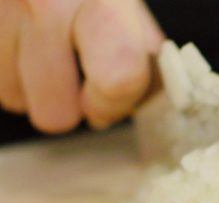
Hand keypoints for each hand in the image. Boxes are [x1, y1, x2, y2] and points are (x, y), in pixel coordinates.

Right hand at [0, 0, 162, 132]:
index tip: (108, 97)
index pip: (119, 78)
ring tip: (39, 44)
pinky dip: (5, 68)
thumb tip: (144, 97)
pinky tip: (16, 37)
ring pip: (14, 101)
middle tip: (71, 71)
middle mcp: (42, 2)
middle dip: (67, 104)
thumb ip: (139, 48)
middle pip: (55, 115)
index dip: (114, 103)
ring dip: (30, 84)